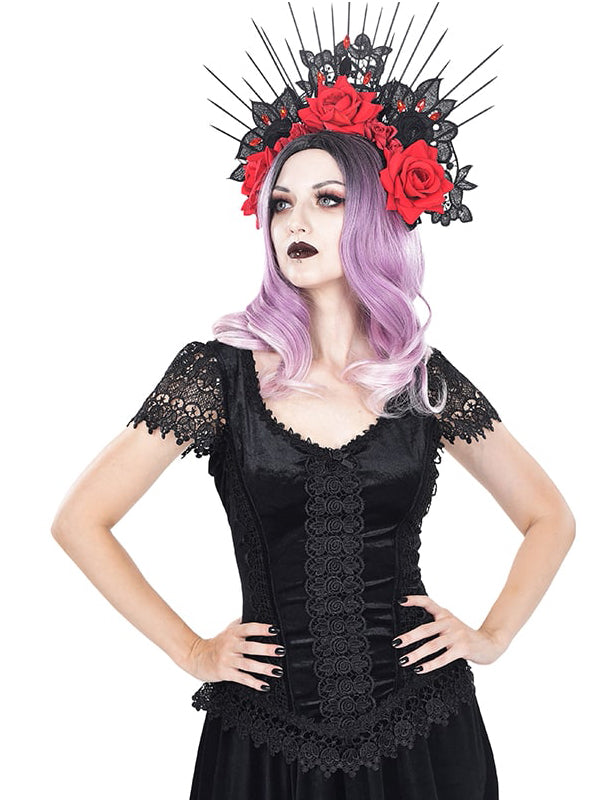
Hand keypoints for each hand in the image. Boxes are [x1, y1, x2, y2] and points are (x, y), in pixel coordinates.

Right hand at [182, 616, 284, 691]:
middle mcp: (231, 646)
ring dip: (264, 668)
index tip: (275, 630)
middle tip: (280, 650)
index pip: (249, 628)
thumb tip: (256, 612)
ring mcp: (228, 660)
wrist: (197, 657)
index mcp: (233, 633)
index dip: (261, 628)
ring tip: (277, 670)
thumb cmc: (216, 643)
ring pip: (248, 664)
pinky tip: (265, 685)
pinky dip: (254, 683)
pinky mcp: (226, 673)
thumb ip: (241, 622)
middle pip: (250, 647)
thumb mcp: (228, 629)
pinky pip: (242, 678)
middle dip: (266, 649)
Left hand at [393, 595, 507, 673]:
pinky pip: (443, 658)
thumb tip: (411, 634)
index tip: (400, 601)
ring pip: (432, 645)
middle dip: (409, 637)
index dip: (415, 600)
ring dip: (416, 654)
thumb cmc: (464, 636)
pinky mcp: (463, 648)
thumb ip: (436, 625)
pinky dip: (430, 665)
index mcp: (445, 614)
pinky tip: (419, 669)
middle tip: (396, 643)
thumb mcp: (450, 625)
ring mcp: (456, 635)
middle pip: (425, 629)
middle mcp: (449, 622)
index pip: (428, 602)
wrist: (489, 643)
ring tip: (404, 660)